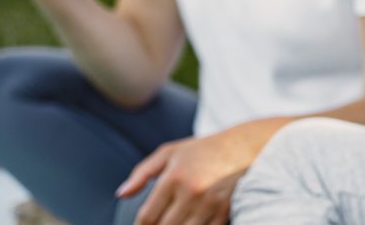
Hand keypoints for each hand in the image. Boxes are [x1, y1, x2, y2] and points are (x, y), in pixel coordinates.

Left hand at [117, 132, 253, 224]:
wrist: (243, 147)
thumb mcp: (169, 153)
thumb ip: (142, 173)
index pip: (147, 217)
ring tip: (173, 221)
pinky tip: (190, 222)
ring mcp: (210, 204)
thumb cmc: (201, 150)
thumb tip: (121, 195)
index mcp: (174, 178)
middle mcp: (191, 192)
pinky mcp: (225, 212)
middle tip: (158, 221)